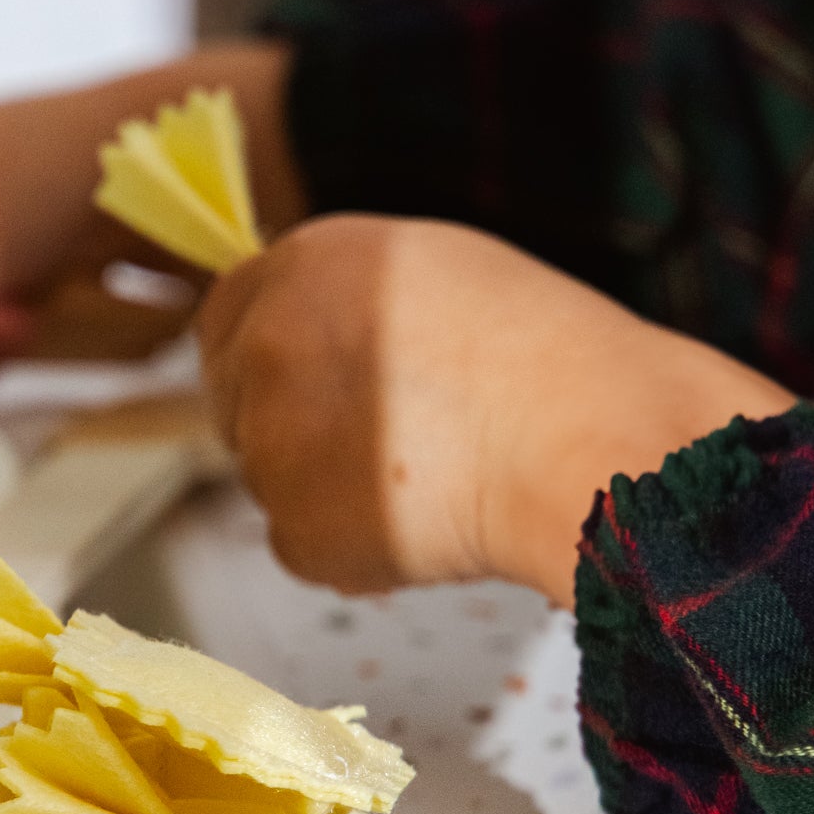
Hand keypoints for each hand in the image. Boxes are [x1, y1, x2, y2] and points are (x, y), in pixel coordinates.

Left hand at [199, 215, 796, 606]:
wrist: (591, 442)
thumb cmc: (547, 360)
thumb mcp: (432, 274)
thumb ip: (348, 300)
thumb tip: (307, 336)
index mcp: (304, 264)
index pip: (222, 317)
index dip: (259, 360)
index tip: (301, 389)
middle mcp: (269, 341)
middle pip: (235, 404)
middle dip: (288, 429)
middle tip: (383, 444)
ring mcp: (273, 438)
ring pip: (273, 480)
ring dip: (330, 489)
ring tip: (433, 475)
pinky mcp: (296, 525)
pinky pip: (306, 545)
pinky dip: (355, 549)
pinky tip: (430, 522)